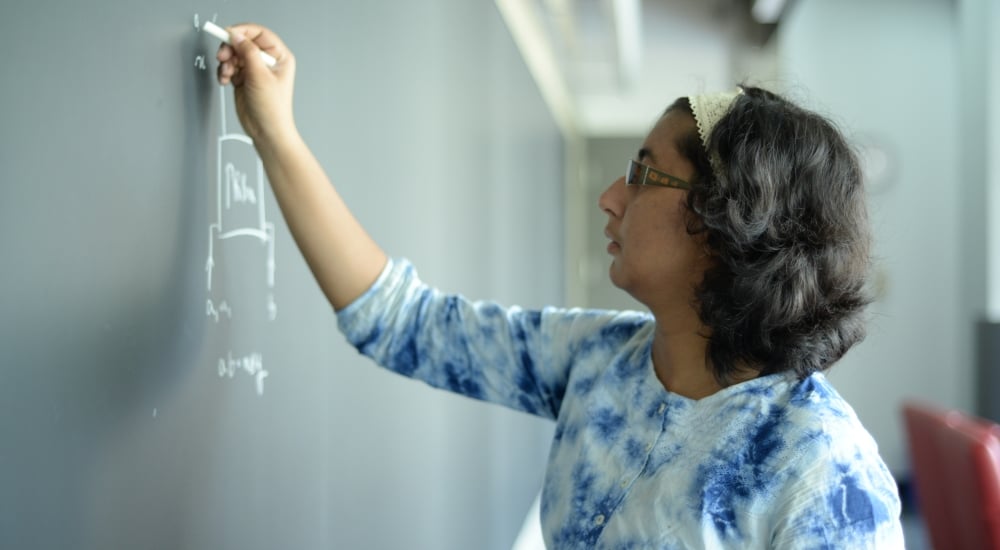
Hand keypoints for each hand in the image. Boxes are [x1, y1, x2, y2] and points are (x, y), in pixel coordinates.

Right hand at [216, 24, 296, 144]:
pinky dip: (224, 71)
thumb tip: (237, 35)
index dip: (242, 31)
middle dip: (231, 48)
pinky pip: (229, 66)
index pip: (259, 33)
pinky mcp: (243, 78)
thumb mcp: (260, 76)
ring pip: (234, 54)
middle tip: (223, 56)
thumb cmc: (273, 109)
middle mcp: (267, 61)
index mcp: (280, 57)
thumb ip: (247, 52)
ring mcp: (254, 70)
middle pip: (243, 42)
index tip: (228, 34)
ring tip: (227, 73)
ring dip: (226, 62)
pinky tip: (225, 80)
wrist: (266, 131)